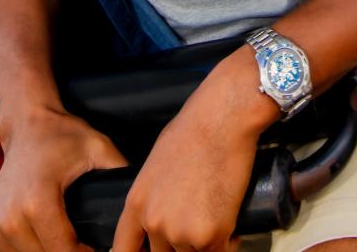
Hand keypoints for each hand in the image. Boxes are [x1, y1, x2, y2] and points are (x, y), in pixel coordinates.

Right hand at [0, 109, 126, 251]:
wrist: (26, 126)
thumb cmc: (61, 135)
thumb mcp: (98, 147)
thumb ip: (119, 170)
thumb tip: (141, 194)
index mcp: (37, 202)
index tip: (101, 249)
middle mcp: (11, 219)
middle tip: (88, 245)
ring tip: (70, 243)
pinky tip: (45, 241)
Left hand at [112, 48, 276, 251]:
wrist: (224, 117)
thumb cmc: (196, 128)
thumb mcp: (159, 161)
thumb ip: (156, 193)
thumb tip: (166, 208)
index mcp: (137, 203)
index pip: (124, 249)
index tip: (150, 251)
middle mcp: (154, 223)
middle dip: (181, 246)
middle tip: (197, 227)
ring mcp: (181, 232)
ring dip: (206, 245)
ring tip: (219, 220)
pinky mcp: (211, 234)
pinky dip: (228, 243)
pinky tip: (233, 229)